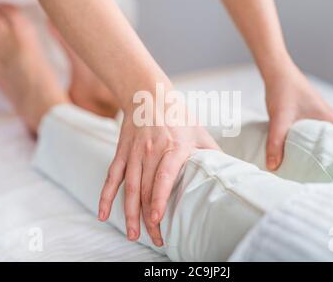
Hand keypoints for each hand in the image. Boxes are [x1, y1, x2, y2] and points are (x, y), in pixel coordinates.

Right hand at [98, 103, 219, 246]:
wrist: (149, 94)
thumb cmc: (178, 115)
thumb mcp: (200, 131)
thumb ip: (213, 153)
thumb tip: (229, 171)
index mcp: (173, 147)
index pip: (164, 176)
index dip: (160, 199)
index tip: (157, 219)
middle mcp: (151, 151)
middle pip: (147, 189)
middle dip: (149, 217)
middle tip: (155, 238)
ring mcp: (134, 153)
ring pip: (129, 188)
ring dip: (129, 213)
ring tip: (133, 234)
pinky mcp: (122, 153)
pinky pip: (112, 177)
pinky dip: (105, 196)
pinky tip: (103, 214)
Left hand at [263, 59, 332, 170]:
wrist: (275, 71)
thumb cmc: (283, 91)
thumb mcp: (279, 119)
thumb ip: (276, 143)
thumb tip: (273, 167)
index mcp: (328, 118)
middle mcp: (327, 116)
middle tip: (332, 176)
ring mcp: (317, 115)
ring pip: (324, 136)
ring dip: (322, 149)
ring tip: (317, 169)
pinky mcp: (306, 114)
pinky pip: (313, 132)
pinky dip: (310, 142)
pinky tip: (300, 152)